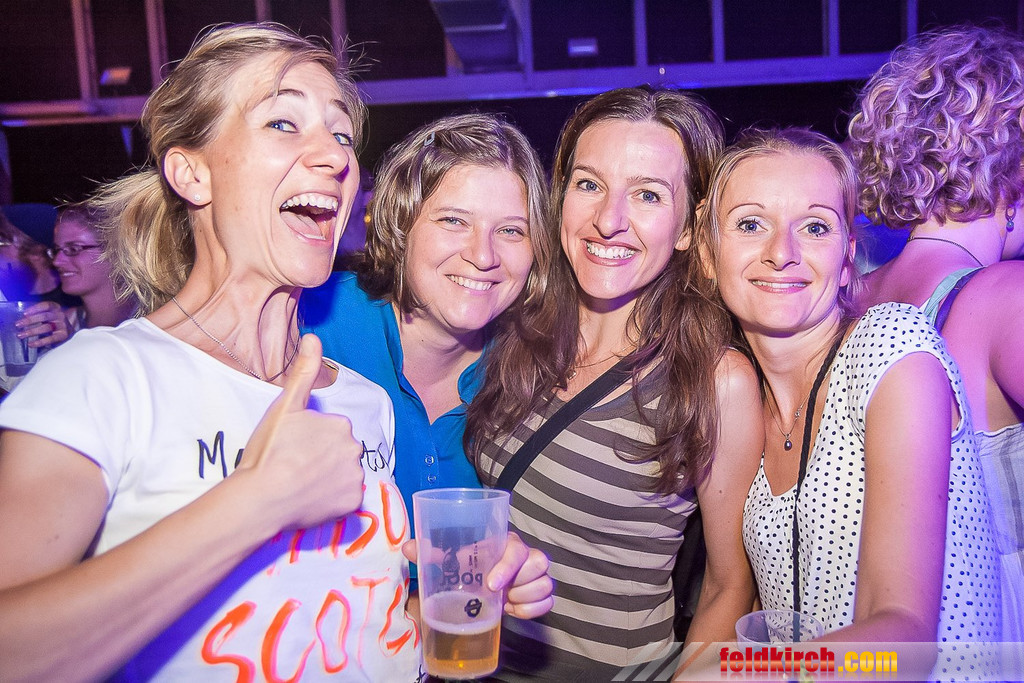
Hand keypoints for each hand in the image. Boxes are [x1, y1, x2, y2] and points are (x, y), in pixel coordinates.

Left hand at [17, 301, 70, 347]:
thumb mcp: (49, 311)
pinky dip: (40, 342)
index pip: (46, 306)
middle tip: (18, 324)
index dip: (35, 309)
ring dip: (32, 331)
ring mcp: (63, 325)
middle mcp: (60, 315)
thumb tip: (22, 315)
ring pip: (46, 328)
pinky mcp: (63, 335)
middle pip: (45, 316)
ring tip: (21, 335)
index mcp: (56, 307)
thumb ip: (38, 311)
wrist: (69, 326)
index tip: (24, 313)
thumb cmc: (54, 319)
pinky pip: (51, 339)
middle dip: (30, 321)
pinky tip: (31, 344)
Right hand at [238, 334, 364, 529]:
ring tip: (300, 483)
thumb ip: (303, 371)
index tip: (291, 448)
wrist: (262, 497)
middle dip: (323, 457)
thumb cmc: (270, 450)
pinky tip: (310, 498)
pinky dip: (332, 500)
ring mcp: (355, 478)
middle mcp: (355, 449)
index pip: (330, 431)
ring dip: (328, 478)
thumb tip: (313, 336)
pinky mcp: (352, 503)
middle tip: (295, 465)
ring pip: (343, 474)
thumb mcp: (285, 405)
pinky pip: (346, 499)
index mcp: (341, 425)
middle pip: (340, 452)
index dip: (309, 440)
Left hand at [403, 530, 554, 618]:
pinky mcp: (541, 593)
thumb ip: (433, 553)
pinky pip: (548, 602)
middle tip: (498, 594)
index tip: (491, 586)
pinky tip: (514, 609)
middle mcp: (527, 555)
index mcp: (507, 542)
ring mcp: (537, 575)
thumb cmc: (471, 565)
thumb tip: (408, 547)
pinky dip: (532, 610)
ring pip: (545, 585)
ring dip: (525, 598)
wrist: (486, 579)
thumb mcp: (453, 559)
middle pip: (539, 565)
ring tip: (505, 601)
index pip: (517, 549)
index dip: (508, 567)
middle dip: (518, 584)